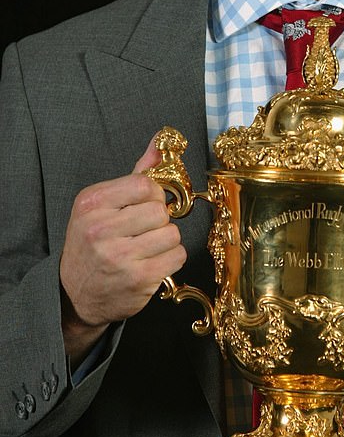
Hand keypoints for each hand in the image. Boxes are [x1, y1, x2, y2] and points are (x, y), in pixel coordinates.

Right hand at [59, 136, 186, 363]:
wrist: (74, 294)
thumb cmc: (92, 243)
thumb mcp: (102, 205)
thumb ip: (135, 174)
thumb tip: (161, 143)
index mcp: (91, 203)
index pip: (144, 184)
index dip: (152, 195)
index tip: (144, 205)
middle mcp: (101, 229)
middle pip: (160, 210)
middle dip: (158, 220)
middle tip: (143, 230)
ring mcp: (119, 257)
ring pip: (172, 233)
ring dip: (166, 240)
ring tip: (147, 247)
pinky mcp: (137, 280)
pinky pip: (177, 256)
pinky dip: (171, 258)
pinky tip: (152, 261)